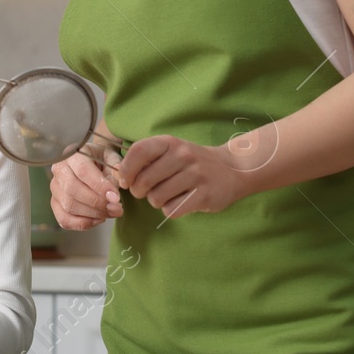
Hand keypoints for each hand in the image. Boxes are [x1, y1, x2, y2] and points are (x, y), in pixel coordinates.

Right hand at [50, 150, 122, 229]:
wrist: (91, 162)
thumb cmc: (101, 159)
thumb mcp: (112, 158)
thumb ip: (115, 170)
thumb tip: (117, 185)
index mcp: (73, 154)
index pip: (83, 171)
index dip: (100, 186)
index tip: (116, 198)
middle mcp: (59, 170)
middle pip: (73, 190)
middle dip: (98, 203)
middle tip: (117, 208)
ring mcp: (55, 188)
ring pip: (69, 206)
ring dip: (94, 214)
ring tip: (112, 212)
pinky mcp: (55, 203)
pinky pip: (64, 219)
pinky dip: (83, 224)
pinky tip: (99, 219)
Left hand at [116, 135, 250, 219]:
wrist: (232, 169)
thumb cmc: (192, 161)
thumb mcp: (172, 150)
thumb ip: (148, 158)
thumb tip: (121, 174)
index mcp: (171, 143)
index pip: (139, 151)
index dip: (126, 169)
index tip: (125, 181)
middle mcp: (183, 156)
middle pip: (144, 181)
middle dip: (139, 191)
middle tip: (146, 191)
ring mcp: (195, 175)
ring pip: (156, 198)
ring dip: (156, 201)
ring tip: (166, 195)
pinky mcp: (204, 195)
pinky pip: (172, 210)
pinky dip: (171, 210)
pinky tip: (179, 201)